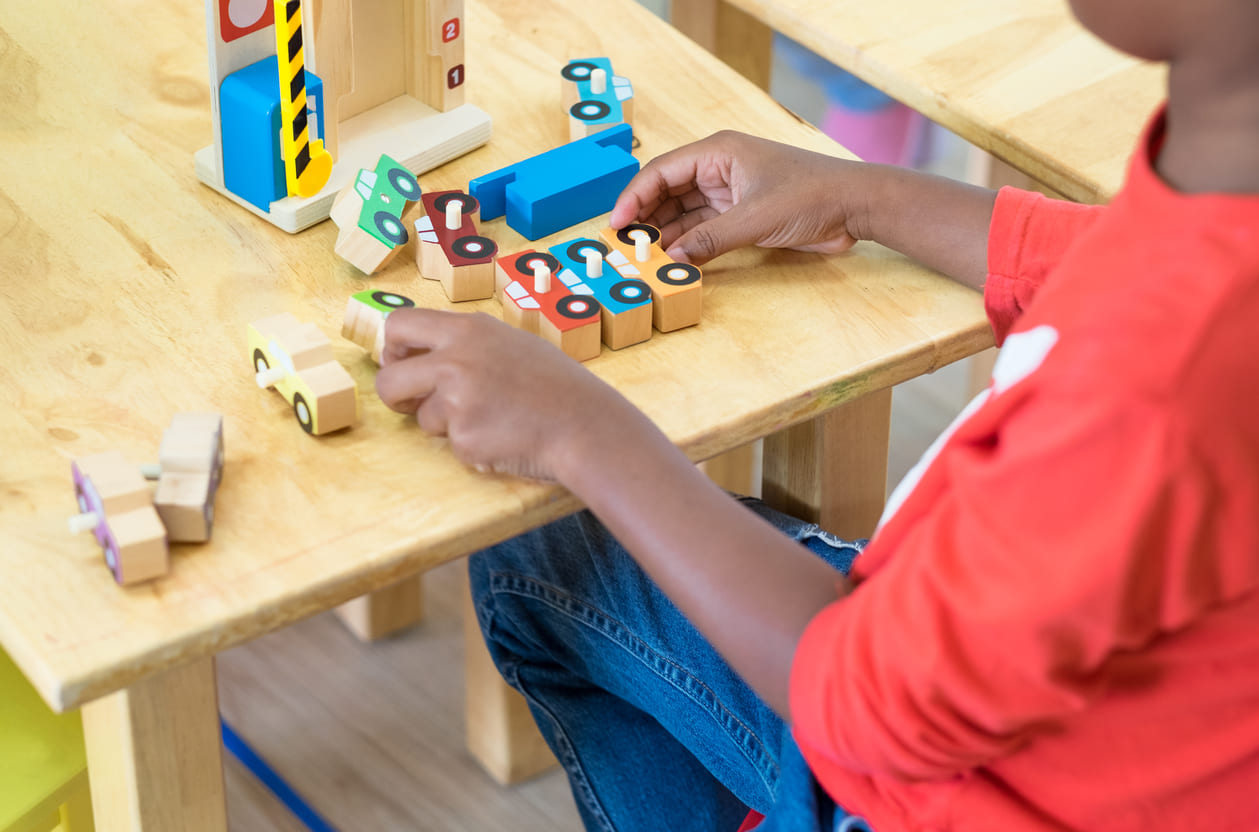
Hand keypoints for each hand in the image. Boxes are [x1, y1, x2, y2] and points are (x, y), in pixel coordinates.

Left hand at [374, 309, 650, 481]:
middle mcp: (455, 359)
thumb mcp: (511, 344)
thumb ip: (468, 346)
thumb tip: (426, 355)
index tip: (403, 365)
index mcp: (468, 330)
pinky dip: (472, 446)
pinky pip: (452, 444)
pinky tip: (504, 438)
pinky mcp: (464, 436)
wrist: (586, 425)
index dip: (393, 349)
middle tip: (412, 404)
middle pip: (389, 377)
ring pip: (422, 418)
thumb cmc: (556, 387)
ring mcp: (457, 399)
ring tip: (491, 420)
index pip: (399, 325)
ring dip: (446, 425)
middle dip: (395, 396)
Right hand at [609, 130, 867, 265]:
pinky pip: (703, 228)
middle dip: (645, 218)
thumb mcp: (754, 219)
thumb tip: (672, 260)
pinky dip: (688, 244)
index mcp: (718, 152)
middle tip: (625, 246)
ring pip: (683, 212)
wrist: (854, 206)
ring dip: (665, 234)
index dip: (634, 197)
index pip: (661, 171)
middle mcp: (719, 169)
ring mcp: (729, 192)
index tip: (617, 225)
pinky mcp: (741, 215)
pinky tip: (674, 260)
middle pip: (667, 192)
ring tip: (644, 258)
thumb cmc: (812, 194)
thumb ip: (709, 240)